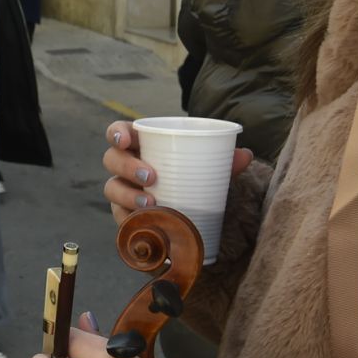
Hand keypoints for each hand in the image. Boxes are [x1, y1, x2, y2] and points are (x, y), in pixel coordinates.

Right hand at [103, 120, 252, 226]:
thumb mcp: (206, 166)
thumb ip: (223, 159)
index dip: (116, 133)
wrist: (188, 210)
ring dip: (127, 195)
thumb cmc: (191, 177)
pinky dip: (129, 221)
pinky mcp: (125, 216)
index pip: (119, 133)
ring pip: (112, 189)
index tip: (125, 140)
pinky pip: (119, 218)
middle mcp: (126, 167)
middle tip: (151, 176)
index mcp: (141, 146)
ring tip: (150, 203)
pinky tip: (142, 224)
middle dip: (126, 166)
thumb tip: (245, 155)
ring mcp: (123, 192)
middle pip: (112, 160)